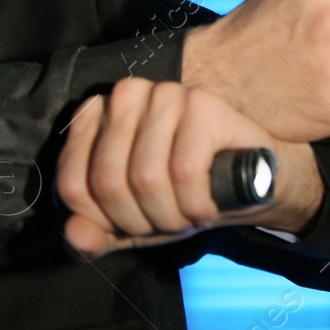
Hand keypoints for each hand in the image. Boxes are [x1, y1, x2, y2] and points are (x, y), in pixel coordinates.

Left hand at [56, 77, 323, 258]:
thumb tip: (73, 235)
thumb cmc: (188, 195)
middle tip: (169, 223)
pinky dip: (197, 205)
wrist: (257, 181)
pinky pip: (184, 172)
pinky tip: (209, 206)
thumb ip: (97, 233)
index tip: (133, 225)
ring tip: (191, 214)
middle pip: (107, 181)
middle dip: (139, 221)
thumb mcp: (134, 223)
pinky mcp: (205, 104)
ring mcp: (168, 94)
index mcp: (100, 116)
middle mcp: (129, 94)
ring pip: (145, 178)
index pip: (72, 183)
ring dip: (172, 216)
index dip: (102, 221)